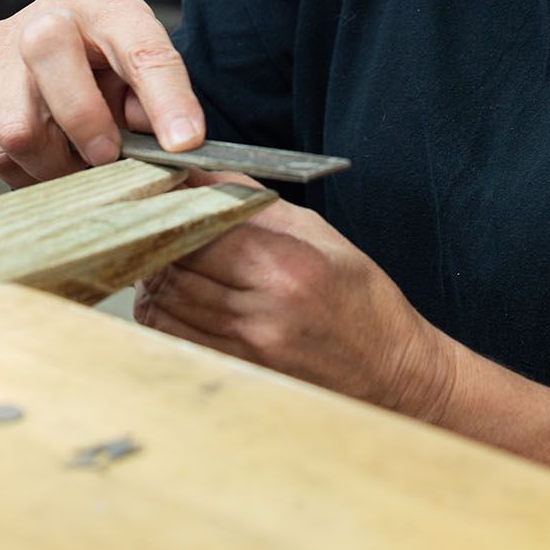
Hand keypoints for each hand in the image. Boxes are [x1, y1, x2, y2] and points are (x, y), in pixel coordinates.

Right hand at [0, 0, 204, 186]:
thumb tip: (166, 141)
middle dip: (86, 125)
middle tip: (106, 156)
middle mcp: (51, 14)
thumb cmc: (109, 69)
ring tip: (73, 160)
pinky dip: (24, 170)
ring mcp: (2, 41)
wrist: (61, 51)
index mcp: (111, 8)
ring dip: (53, 162)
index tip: (186, 144)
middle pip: (52, 61)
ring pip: (18, 126)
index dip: (167, 100)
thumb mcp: (142, 81)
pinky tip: (46, 156)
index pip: (143, 50)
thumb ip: (159, 109)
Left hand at [133, 178, 455, 418]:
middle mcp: (261, 311)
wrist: (392, 374)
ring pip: (165, 303)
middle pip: (176, 265)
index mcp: (286, 265)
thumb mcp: (319, 234)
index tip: (164, 194)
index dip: (175, 206)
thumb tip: (200, 175)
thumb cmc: (362, 300)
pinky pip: (173, 338)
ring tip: (171, 260)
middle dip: (160, 239)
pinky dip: (165, 313)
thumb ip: (254, 203)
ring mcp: (245, 350)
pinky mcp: (234, 374)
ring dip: (157, 276)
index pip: (201, 226)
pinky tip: (180, 298)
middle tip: (160, 224)